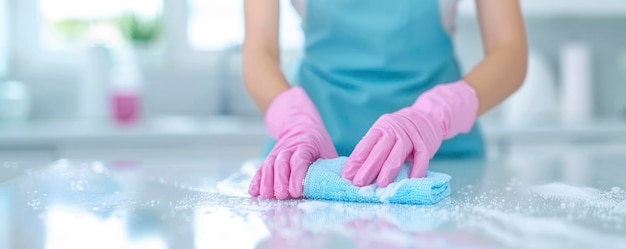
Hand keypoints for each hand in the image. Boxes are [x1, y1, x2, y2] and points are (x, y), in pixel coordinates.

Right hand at [249, 87, 337, 198]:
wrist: (299, 125)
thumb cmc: (317, 143)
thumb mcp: (328, 150)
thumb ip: (331, 166)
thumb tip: (342, 184)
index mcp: (306, 145)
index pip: (299, 160)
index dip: (297, 176)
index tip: (296, 191)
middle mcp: (289, 148)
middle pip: (281, 162)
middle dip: (280, 180)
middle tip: (281, 195)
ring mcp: (277, 153)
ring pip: (269, 165)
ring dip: (266, 181)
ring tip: (267, 195)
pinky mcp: (270, 159)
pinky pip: (261, 168)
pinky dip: (256, 180)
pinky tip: (254, 192)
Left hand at [343, 81, 478, 186]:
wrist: (426, 116)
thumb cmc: (399, 132)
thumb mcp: (383, 135)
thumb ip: (370, 151)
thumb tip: (352, 172)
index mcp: (380, 128)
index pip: (365, 144)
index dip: (356, 160)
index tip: (348, 175)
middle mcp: (394, 130)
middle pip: (380, 150)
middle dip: (369, 167)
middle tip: (359, 183)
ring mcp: (410, 136)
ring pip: (398, 154)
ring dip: (389, 170)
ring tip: (381, 184)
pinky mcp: (425, 143)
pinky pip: (421, 158)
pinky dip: (416, 170)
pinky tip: (410, 180)